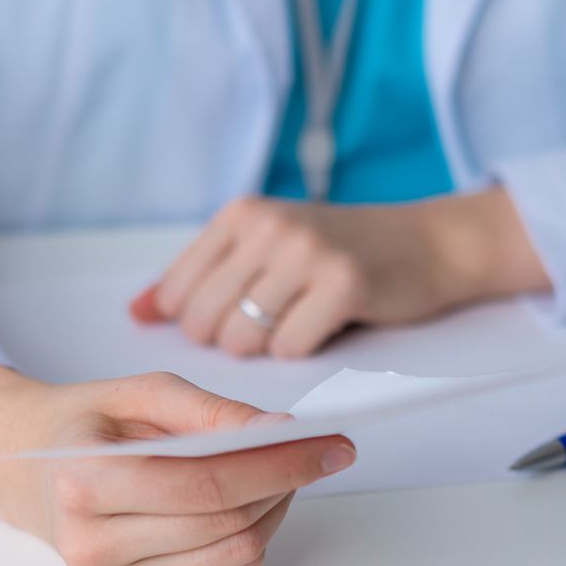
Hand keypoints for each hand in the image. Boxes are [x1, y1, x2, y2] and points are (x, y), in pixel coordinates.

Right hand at [0, 367, 355, 565]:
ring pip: (236, 552)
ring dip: (274, 509)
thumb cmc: (90, 425)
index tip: (332, 444)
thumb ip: (213, 412)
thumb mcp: (144, 394)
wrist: (29, 471)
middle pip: (227, 521)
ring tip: (275, 472)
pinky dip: (252, 536)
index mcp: (84, 482)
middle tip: (314, 449)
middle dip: (285, 481)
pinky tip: (244, 505)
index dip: (279, 464)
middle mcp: (92, 545)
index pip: (205, 483)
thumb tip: (281, 433)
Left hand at [129, 187, 549, 358]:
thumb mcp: (266, 246)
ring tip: (298, 323)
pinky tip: (326, 327)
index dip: (201, 323)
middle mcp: (269, 227)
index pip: (178, 293)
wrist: (430, 243)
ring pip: (243, 341)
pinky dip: (304, 351)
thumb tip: (136, 311)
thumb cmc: (341, 253)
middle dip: (232, 341)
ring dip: (267, 350)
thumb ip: (201, 277)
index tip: (239, 317)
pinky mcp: (343, 285)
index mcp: (241, 214)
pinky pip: (290, 349)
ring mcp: (306, 253)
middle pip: (205, 323)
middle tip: (274, 325)